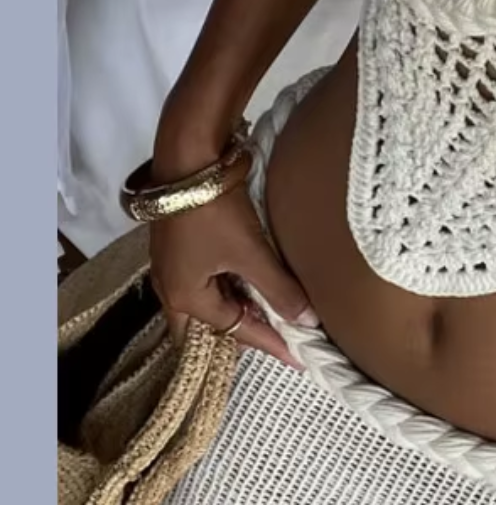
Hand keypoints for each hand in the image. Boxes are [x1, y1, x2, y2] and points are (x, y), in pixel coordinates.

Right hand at [148, 186, 316, 368]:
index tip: (299, 358)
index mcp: (185, 298)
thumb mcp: (251, 251)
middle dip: (243, 330)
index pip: (234, 330)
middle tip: (279, 335)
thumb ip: (279, 288)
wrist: (188, 156)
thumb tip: (308, 321)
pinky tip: (248, 277)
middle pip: (211, 322)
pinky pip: (204, 277)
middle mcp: (170, 287)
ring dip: (237, 304)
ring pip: (207, 299)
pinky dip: (228, 284)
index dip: (270, 342)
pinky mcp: (177, 242)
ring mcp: (170, 264)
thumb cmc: (216, 210)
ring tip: (271, 308)